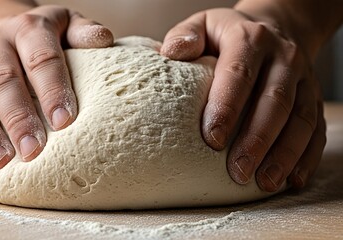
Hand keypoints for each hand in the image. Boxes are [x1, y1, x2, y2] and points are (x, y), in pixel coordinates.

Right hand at [0, 5, 112, 170]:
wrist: (0, 31)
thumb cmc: (43, 38)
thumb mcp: (67, 25)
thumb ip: (84, 32)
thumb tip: (104, 40)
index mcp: (28, 29)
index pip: (41, 59)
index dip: (52, 90)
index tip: (64, 122)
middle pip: (3, 82)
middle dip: (17, 118)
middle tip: (32, 150)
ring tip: (0, 162)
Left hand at [161, 8, 325, 191]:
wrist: (275, 27)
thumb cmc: (229, 35)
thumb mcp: (203, 25)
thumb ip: (185, 36)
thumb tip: (171, 54)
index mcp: (250, 40)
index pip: (239, 75)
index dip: (227, 108)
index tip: (212, 140)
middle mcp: (283, 58)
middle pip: (275, 102)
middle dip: (257, 141)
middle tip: (237, 172)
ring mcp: (304, 79)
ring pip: (301, 119)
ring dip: (284, 154)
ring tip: (264, 183)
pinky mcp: (315, 97)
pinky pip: (317, 129)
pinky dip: (307, 157)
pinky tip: (292, 179)